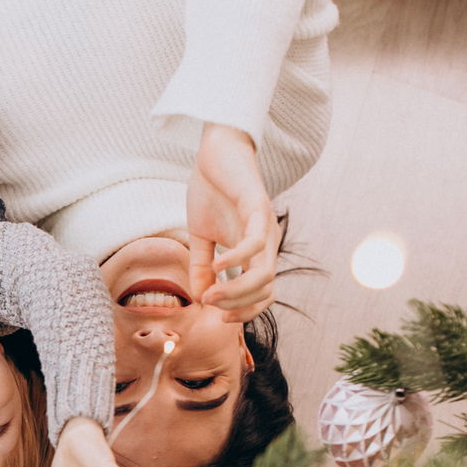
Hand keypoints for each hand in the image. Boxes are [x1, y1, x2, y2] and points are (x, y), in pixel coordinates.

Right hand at [187, 123, 281, 323]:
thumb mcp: (200, 236)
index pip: (263, 294)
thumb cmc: (211, 190)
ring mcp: (265, 227)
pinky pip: (254, 243)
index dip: (243, 312)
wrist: (216, 151)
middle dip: (237, 306)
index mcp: (255, 252)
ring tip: (210, 294)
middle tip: (209, 304)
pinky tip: (215, 263)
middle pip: (265, 290)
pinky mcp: (257, 208)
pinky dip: (235, 260)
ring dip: (236, 292)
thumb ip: (200, 267)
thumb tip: (200, 298)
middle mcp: (266, 243)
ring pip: (263, 274)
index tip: (215, 315)